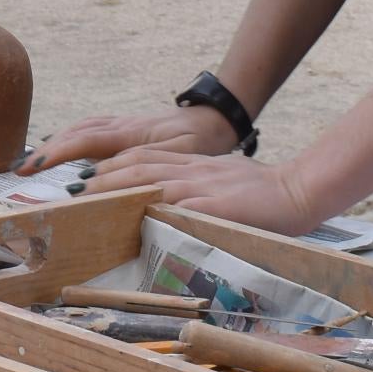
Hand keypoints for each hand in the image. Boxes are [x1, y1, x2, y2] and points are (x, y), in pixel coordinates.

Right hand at [15, 104, 238, 175]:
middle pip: (75, 131)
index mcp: (132, 133)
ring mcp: (121, 124)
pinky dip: (68, 139)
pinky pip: (89, 129)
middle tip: (20, 169)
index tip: (33, 166)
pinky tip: (60, 150)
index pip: (85, 139)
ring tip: (32, 162)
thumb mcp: (178, 157)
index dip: (57, 153)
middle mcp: (121, 125)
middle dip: (46, 149)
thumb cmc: (201, 143)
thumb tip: (101, 176)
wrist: (215, 120)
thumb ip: (143, 165)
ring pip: (80, 128)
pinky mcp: (124, 127)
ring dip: (54, 143)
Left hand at [83, 148, 322, 234]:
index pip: (143, 158)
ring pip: (151, 179)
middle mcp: (193, 170)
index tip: (85, 177)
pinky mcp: (218, 203)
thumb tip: (167, 208)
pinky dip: (154, 206)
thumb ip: (196, 194)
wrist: (299, 190)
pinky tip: (133, 213)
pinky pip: (181, 203)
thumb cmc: (264, 194)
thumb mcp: (222, 187)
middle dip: (102, 176)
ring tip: (88, 197)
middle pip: (138, 165)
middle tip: (73, 190)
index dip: (112, 166)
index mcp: (194, 165)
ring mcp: (205, 185)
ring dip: (116, 187)